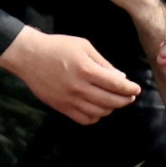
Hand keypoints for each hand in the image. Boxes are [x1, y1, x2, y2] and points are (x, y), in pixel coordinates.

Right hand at [0, 25, 141, 124]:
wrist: (29, 56)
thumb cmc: (58, 47)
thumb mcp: (84, 46)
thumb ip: (103, 63)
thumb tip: (121, 78)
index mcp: (87, 70)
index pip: (117, 85)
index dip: (130, 89)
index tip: (136, 89)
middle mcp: (80, 88)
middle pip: (111, 101)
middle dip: (125, 100)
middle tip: (129, 96)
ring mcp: (70, 100)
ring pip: (100, 112)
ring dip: (111, 108)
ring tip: (113, 101)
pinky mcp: (62, 107)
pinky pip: (85, 120)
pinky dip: (96, 116)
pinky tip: (97, 108)